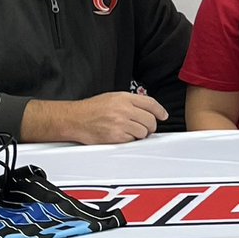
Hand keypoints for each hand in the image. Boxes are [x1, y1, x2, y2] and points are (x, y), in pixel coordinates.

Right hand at [22, 93, 168, 143]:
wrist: (75, 119)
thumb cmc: (91, 109)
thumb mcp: (112, 97)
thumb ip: (130, 101)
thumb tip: (147, 108)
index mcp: (124, 98)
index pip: (150, 103)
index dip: (160, 110)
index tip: (163, 115)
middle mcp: (124, 109)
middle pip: (150, 120)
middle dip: (150, 125)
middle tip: (145, 127)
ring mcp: (121, 123)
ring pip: (143, 132)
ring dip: (140, 134)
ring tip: (131, 132)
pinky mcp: (116, 136)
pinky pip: (132, 140)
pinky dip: (130, 140)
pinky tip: (123, 136)